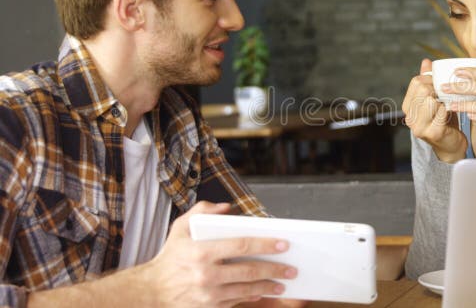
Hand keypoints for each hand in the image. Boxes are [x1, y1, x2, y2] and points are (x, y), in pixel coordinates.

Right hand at [140, 201, 303, 307]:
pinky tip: (265, 291)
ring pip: (247, 289)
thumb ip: (203, 211)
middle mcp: (206, 274)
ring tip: (284, 282)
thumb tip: (227, 208)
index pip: (241, 246)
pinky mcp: (209, 307)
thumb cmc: (170, 256)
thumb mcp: (180, 227)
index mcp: (201, 252)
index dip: (265, 244)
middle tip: (292, 267)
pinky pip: (237, 301)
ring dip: (269, 286)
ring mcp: (208, 294)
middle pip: (249, 270)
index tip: (284, 244)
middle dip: (275, 269)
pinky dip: (253, 296)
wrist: (151, 290)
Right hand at [401, 59, 467, 161]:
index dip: (431, 80)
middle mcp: (409, 117)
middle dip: (438, 89)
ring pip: (431, 100)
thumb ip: (428, 81)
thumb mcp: (434, 99)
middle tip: (446, 94)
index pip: (416, 82)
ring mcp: (419, 126)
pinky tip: (451, 113)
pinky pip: (442, 111)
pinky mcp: (432, 133)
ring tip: (447, 104)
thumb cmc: (443, 120)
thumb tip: (426, 61)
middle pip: (423, 90)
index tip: (440, 85)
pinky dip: (449, 109)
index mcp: (407, 106)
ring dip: (443, 100)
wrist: (451, 146)